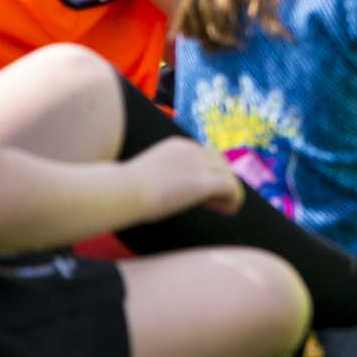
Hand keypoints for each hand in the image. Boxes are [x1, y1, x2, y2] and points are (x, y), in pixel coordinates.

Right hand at [129, 136, 244, 218]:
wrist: (123, 192)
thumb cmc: (127, 191)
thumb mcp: (150, 176)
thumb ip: (167, 177)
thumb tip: (177, 190)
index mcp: (179, 145)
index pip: (207, 156)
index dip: (210, 175)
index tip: (203, 195)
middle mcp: (193, 150)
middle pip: (221, 165)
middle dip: (220, 183)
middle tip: (212, 204)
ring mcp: (200, 164)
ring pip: (229, 176)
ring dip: (227, 193)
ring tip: (221, 209)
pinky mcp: (205, 182)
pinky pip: (232, 188)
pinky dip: (234, 200)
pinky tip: (228, 211)